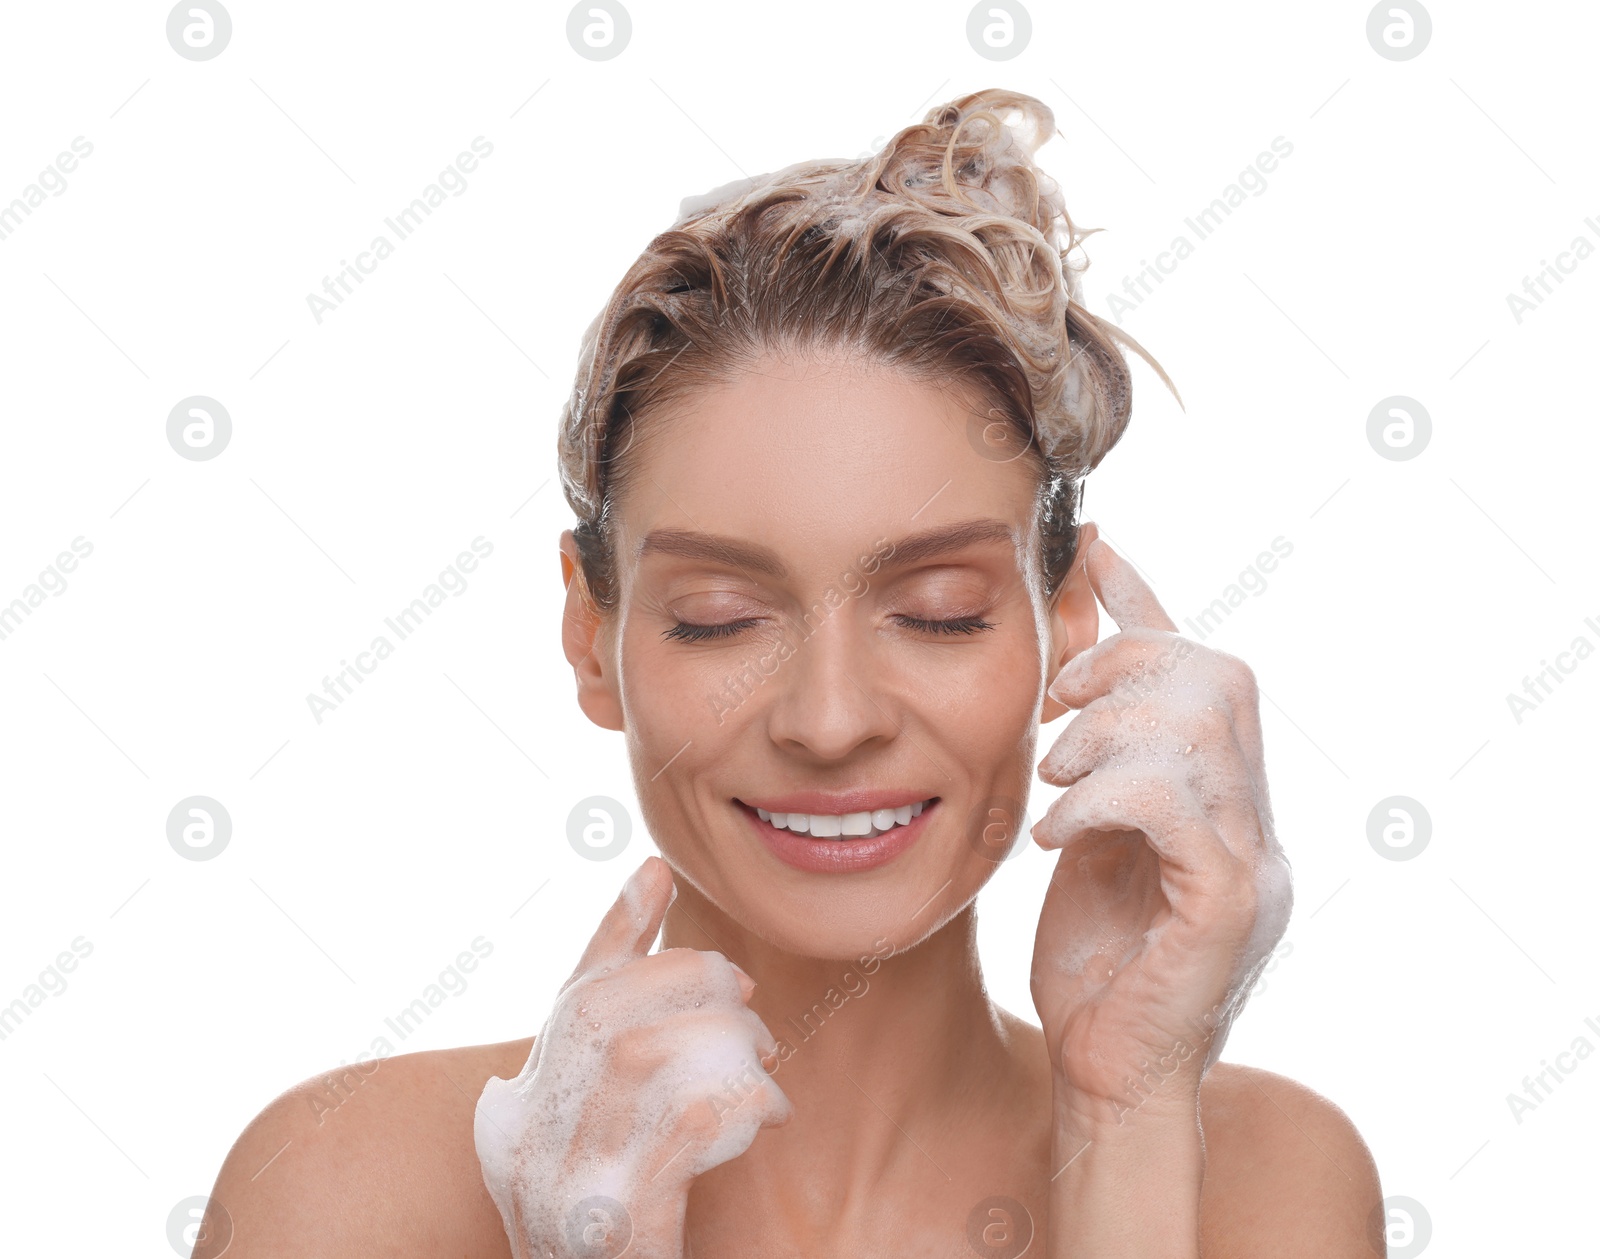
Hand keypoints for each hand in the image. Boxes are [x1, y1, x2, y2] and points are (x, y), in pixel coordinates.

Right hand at [474, 856, 792, 1258]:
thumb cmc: (620, 1243)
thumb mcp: (609, 1151)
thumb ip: (627, 1075)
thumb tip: (670, 995)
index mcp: (519, 1119)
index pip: (566, 1002)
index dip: (613, 930)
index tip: (658, 869)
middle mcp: (523, 1146)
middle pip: (599, 1016)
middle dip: (679, 983)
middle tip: (741, 993)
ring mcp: (558, 1187)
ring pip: (634, 1058)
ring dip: (712, 1040)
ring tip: (760, 1055)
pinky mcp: (610, 1228)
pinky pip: (674, 1132)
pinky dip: (728, 1104)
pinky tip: (765, 1110)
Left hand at [1028, 537, 1291, 1122]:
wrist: (1108, 1074)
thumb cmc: (1094, 958)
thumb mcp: (1081, 830)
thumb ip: (1088, 750)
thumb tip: (1064, 665)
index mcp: (1222, 794)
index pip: (1200, 668)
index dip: (1146, 600)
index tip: (1089, 547)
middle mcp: (1254, 817)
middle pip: (1215, 674)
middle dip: (1122, 666)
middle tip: (1056, 706)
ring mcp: (1254, 859)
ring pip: (1200, 726)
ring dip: (1105, 734)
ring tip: (1054, 781)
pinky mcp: (1230, 906)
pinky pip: (1177, 806)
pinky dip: (1103, 800)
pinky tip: (1057, 835)